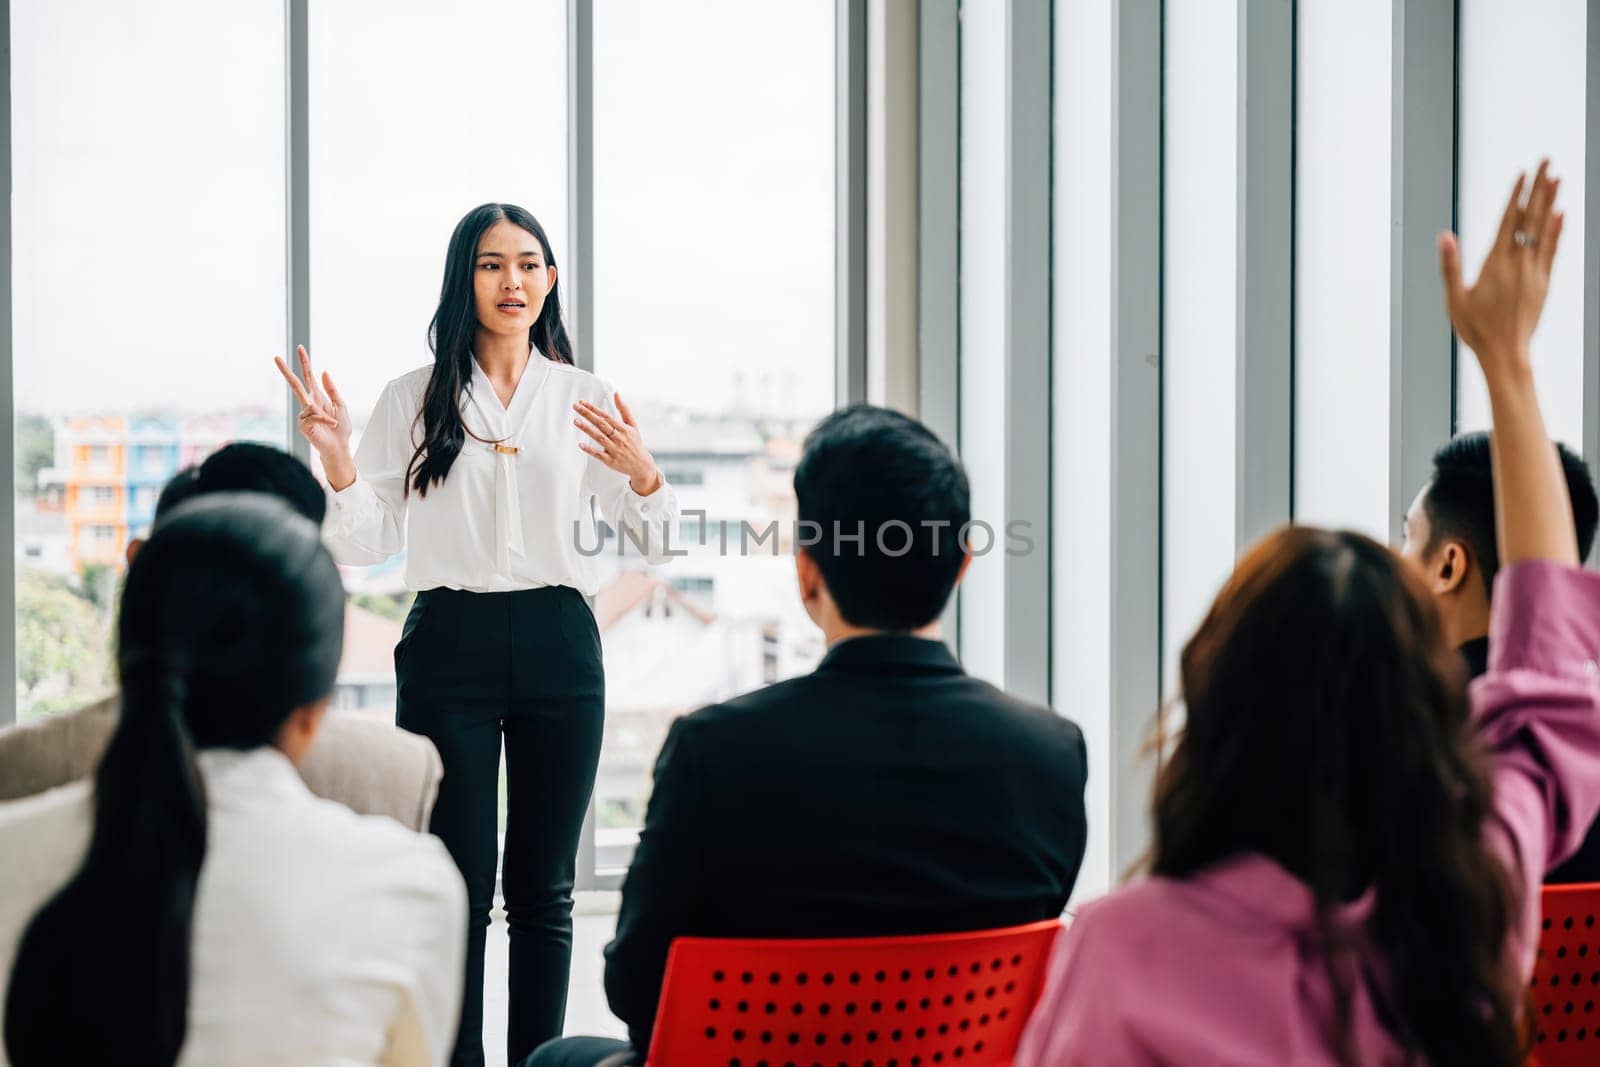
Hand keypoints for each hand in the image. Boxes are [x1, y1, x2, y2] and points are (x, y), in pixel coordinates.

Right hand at [274, 345, 354, 485]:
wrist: (340, 446)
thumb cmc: (341, 427)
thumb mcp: (341, 404)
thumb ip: (332, 389)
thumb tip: (323, 371)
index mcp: (317, 396)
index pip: (308, 376)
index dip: (305, 362)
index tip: (300, 348)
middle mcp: (308, 403)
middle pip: (295, 383)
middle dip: (286, 370)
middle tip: (276, 357)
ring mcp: (304, 414)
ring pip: (309, 405)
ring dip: (325, 414)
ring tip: (333, 423)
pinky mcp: (303, 425)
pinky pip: (313, 416)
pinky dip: (324, 420)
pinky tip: (329, 425)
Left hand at [574, 392, 661, 494]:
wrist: (641, 465)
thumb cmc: (635, 443)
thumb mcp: (633, 425)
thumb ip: (624, 409)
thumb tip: (616, 394)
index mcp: (624, 428)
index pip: (606, 416)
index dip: (594, 408)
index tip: (582, 402)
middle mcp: (619, 438)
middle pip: (601, 424)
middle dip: (588, 414)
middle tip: (576, 407)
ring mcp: (614, 450)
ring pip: (599, 437)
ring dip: (587, 429)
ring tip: (575, 421)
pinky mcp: (610, 461)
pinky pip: (599, 454)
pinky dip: (590, 450)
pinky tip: (581, 444)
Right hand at [1439, 159, 1564, 384]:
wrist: (1506, 354)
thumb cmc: (1476, 330)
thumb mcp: (1454, 299)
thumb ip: (1450, 266)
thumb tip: (1445, 237)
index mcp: (1496, 265)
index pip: (1508, 220)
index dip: (1516, 195)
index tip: (1523, 173)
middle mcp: (1519, 263)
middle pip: (1530, 217)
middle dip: (1538, 187)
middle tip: (1546, 161)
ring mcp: (1535, 272)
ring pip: (1544, 228)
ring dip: (1550, 201)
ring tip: (1557, 178)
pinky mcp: (1543, 282)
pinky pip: (1552, 249)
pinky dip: (1557, 229)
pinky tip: (1560, 214)